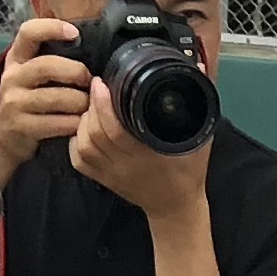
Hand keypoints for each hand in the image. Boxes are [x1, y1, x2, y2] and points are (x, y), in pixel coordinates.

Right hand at [0, 14, 94, 183]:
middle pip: (46, 66)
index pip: (28, 33)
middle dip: (75, 71)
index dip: (51, 28)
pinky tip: (80, 122)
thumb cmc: (27, 99)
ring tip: (89, 104)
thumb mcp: (30, 73)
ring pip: (56, 97)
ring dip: (80, 101)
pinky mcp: (21, 127)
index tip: (74, 33)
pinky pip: (56, 123)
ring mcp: (14, 103)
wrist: (4, 138)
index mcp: (16, 58)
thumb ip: (50, 56)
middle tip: (89, 80)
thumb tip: (82, 38)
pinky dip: (74, 123)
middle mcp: (12, 77)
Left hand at [65, 66, 212, 220]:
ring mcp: (111, 175)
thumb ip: (201, 104)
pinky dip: (76, 142)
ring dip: (83, 123)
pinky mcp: (104, 180)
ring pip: (83, 146)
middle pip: (94, 134)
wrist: (177, 208)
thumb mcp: (201, 138)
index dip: (103, 104)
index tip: (102, 83)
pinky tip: (84, 130)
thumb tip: (200, 67)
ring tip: (92, 107)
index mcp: (144, 156)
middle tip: (97, 89)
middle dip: (91, 107)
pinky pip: (79, 161)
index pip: (114, 129)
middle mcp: (124, 166)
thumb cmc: (189, 173)